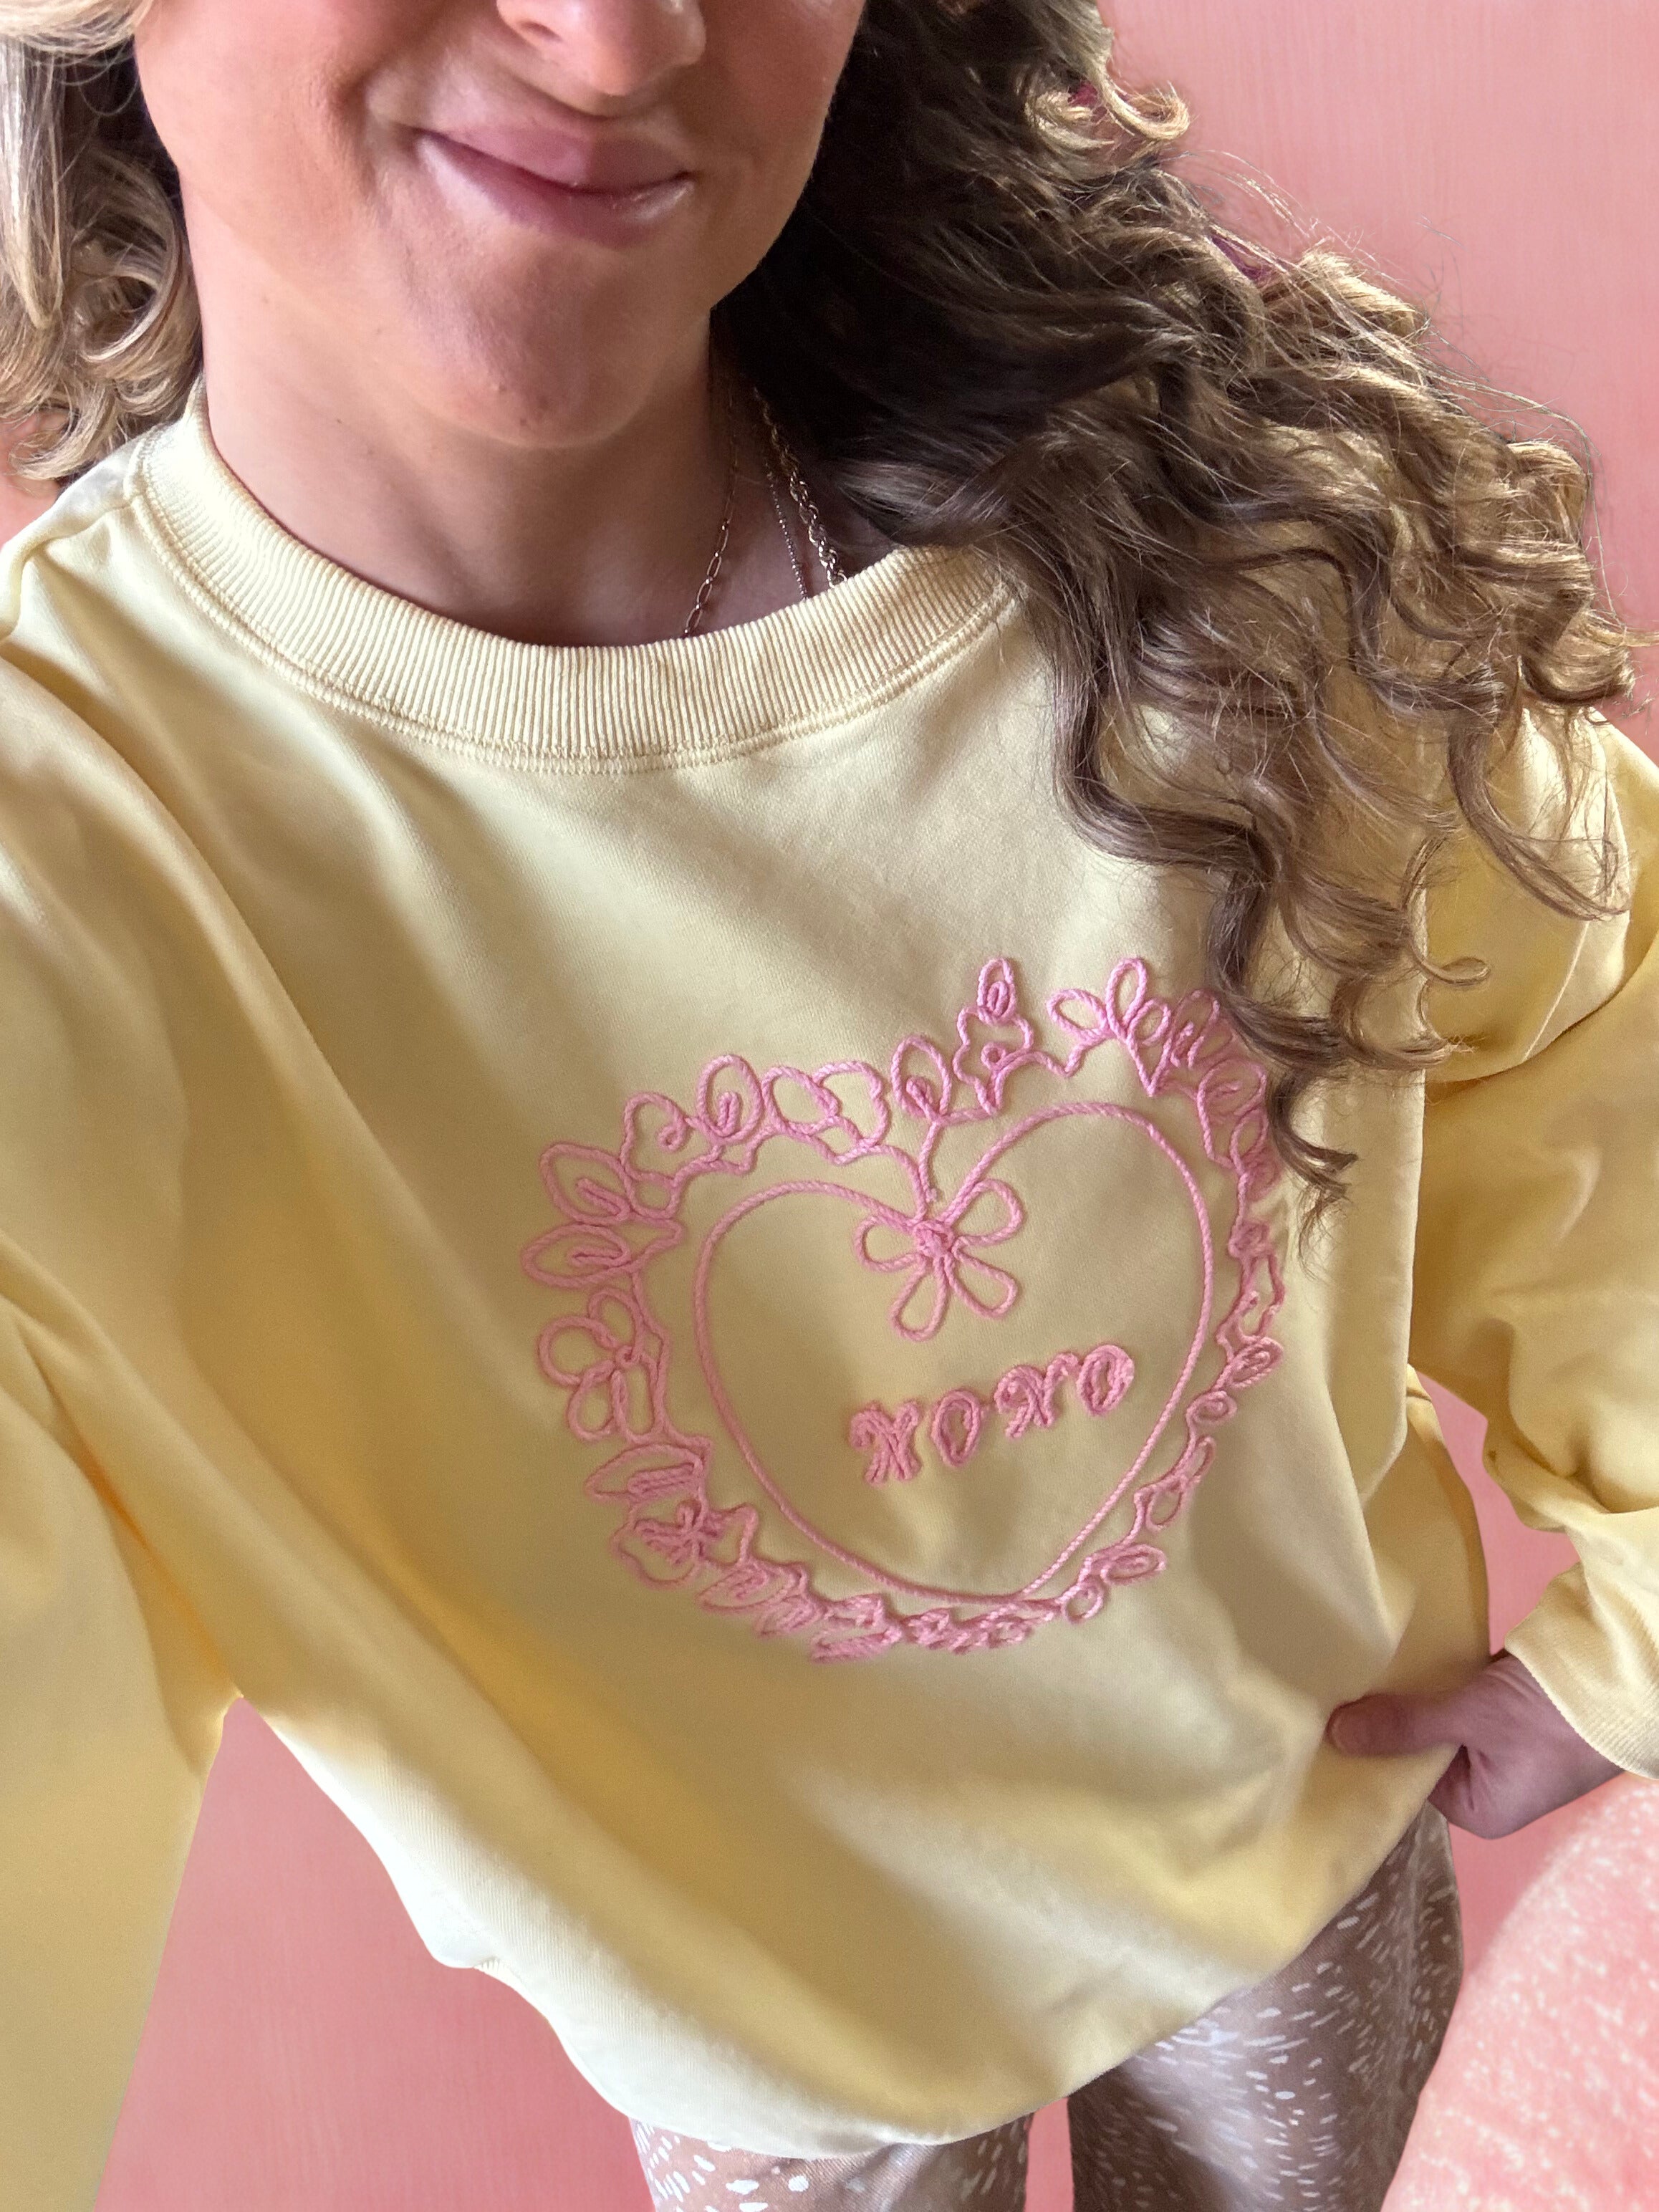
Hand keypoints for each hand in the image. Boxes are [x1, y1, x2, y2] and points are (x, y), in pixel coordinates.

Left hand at [1325, 1650, 1623, 1837]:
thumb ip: (1405, 1726)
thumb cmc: (1549, 1718)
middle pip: (1420, 1749)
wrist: (1620, 1678)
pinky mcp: (1509, 1707)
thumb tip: (1337, 1735)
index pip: (1406, 1783)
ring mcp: (1502, 1744)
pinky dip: (1438, 1676)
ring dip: (1413, 1692)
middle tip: (1335, 1687)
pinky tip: (1398, 1654)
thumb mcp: (1470, 1720)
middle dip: (1390, 1717)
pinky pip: (1459, 1694)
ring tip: (1356, 1668)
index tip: (1328, 1721)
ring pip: (1438, 1717)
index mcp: (1481, 1809)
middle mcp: (1489, 1784)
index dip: (1371, 1751)